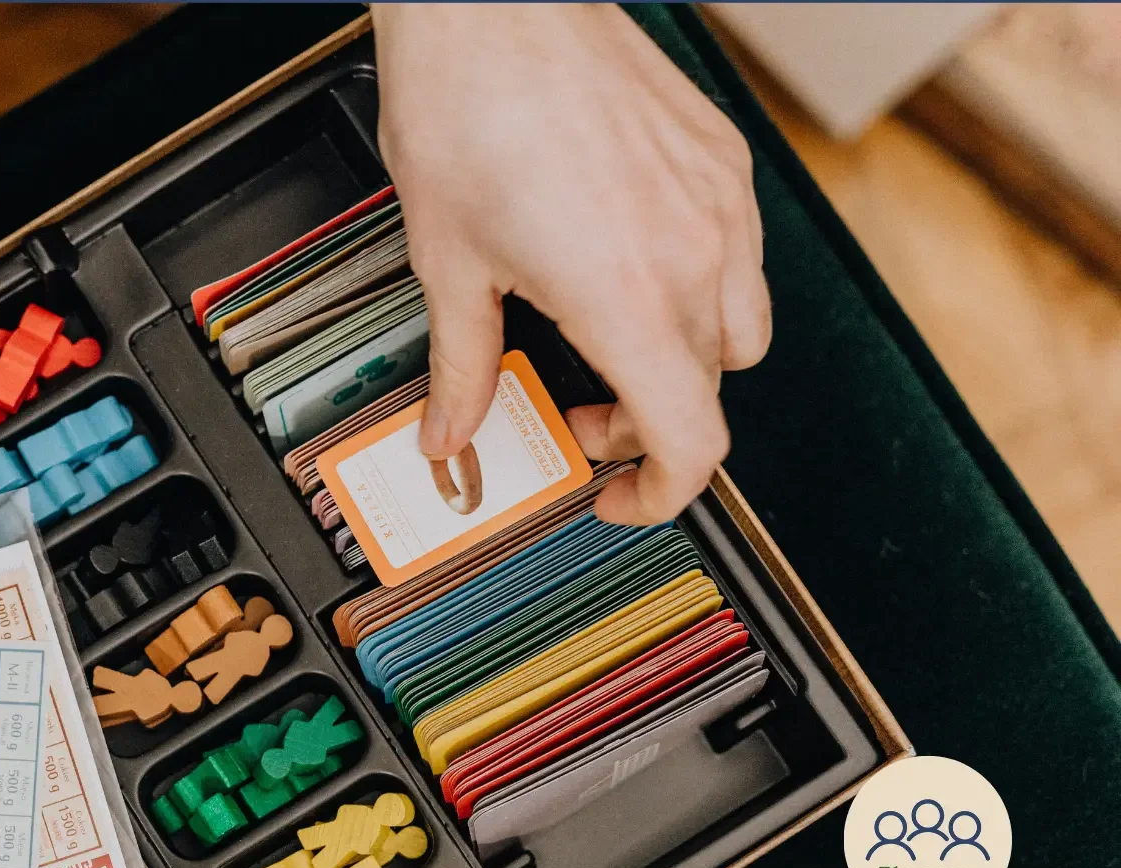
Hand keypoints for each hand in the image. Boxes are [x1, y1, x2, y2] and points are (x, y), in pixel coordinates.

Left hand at [372, 3, 770, 523]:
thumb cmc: (466, 108)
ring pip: (739, 327)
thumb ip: (462, 367)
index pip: (693, 441)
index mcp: (628, 296)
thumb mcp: (448, 264)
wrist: (493, 4)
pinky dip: (695, 289)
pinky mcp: (723, 160)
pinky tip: (624, 270)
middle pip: (709, 388)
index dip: (660, 496)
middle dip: (646, 423)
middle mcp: (694, 252)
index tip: (619, 498)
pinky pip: (738, 256)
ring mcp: (720, 202)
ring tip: (607, 345)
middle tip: (578, 415)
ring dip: (682, 361)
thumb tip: (450, 434)